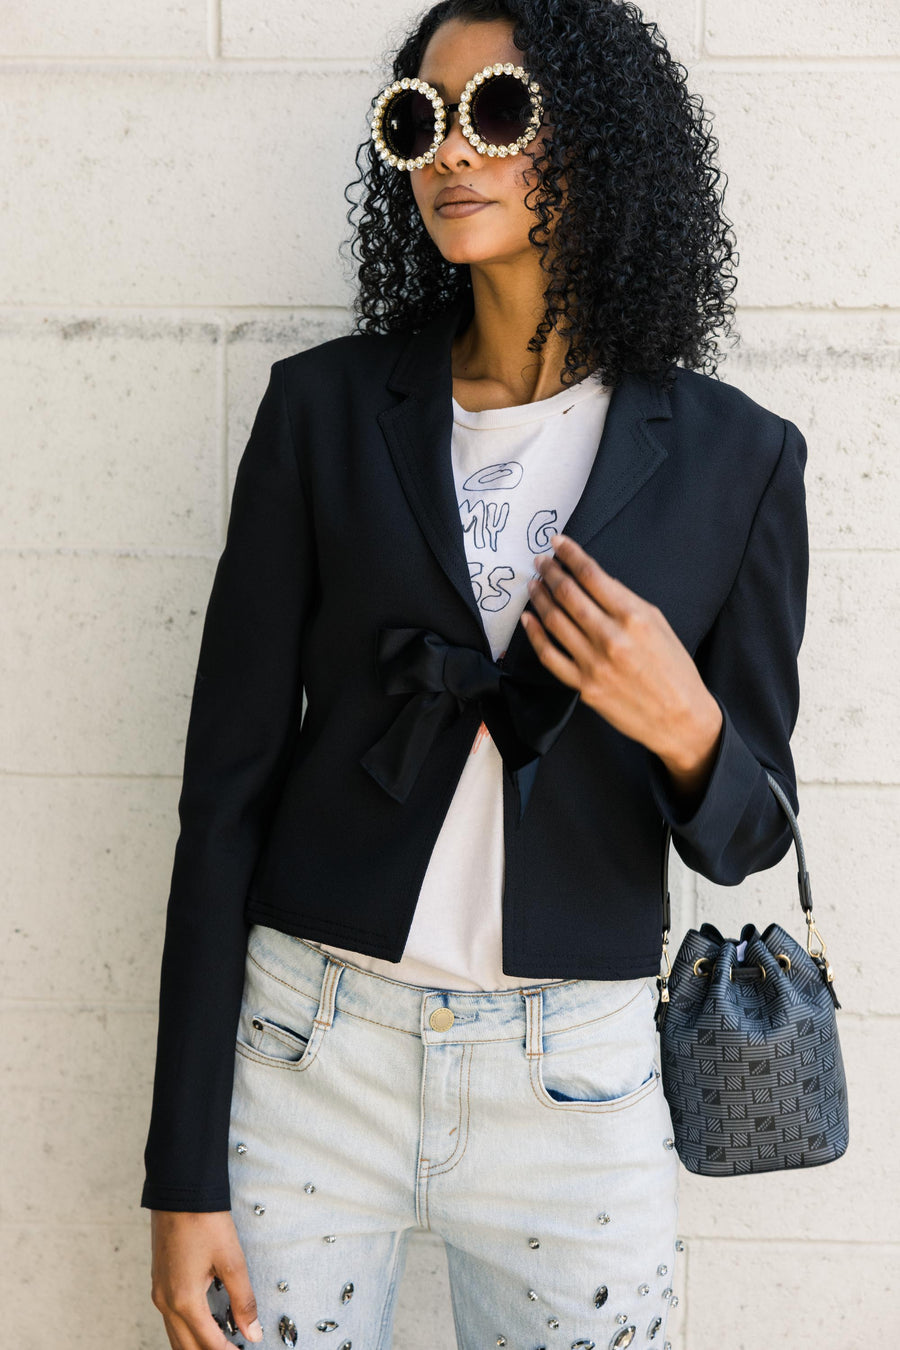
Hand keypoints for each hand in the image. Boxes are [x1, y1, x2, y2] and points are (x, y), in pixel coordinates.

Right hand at [150, 1209, 262, 1349]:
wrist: (178, 1189)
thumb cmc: (203, 1220)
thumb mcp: (231, 1260)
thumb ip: (243, 1300)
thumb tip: (253, 1332)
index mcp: (184, 1300)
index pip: (208, 1344)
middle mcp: (166, 1302)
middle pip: (186, 1348)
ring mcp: (159, 1293)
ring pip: (175, 1336)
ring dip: (197, 1345)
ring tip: (222, 1344)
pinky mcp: (159, 1282)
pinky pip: (171, 1319)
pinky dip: (187, 1331)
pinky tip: (204, 1326)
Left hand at [521, 534, 722, 795]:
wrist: (680, 718)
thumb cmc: (674, 668)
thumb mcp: (659, 624)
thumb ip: (626, 602)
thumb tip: (595, 581)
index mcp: (633, 616)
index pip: (592, 575)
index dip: (570, 554)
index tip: (558, 542)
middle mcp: (611, 637)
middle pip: (568, 595)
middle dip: (550, 572)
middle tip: (540, 561)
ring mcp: (593, 663)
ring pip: (554, 621)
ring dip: (540, 598)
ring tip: (534, 584)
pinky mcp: (583, 685)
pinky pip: (549, 656)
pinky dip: (534, 634)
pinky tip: (528, 619)